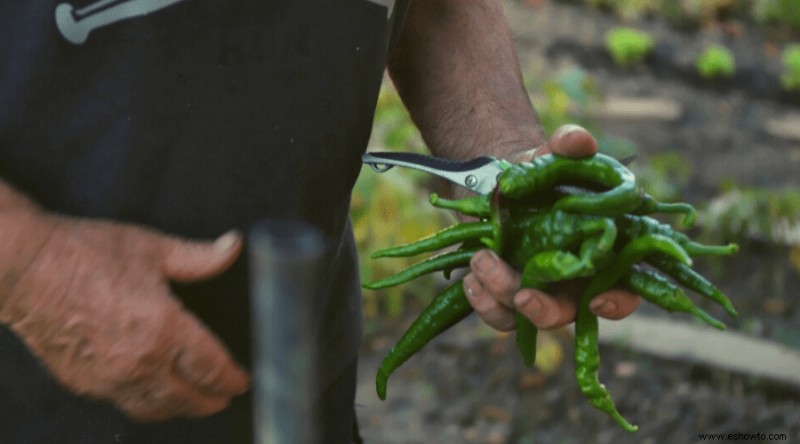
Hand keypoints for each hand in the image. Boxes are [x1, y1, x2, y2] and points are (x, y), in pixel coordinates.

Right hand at [0, 211, 248, 421]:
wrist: (25, 267)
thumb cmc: (86, 253)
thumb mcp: (152, 248)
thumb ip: (199, 256)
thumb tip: (233, 246)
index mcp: (164, 328)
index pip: (210, 367)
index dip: (232, 378)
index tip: (242, 381)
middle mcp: (139, 361)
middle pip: (188, 398)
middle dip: (212, 400)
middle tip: (225, 396)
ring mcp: (109, 377)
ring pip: (156, 409)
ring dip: (180, 408)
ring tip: (194, 401)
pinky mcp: (84, 382)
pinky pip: (124, 403)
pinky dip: (146, 403)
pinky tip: (153, 392)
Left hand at [462, 124, 640, 330]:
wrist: (500, 180)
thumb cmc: (544, 171)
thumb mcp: (555, 153)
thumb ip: (569, 145)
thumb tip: (575, 141)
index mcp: (601, 254)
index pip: (624, 291)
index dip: (618, 303)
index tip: (597, 299)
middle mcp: (572, 281)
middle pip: (569, 314)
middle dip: (545, 311)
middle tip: (522, 296)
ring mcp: (538, 291)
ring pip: (526, 316)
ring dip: (501, 295)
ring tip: (480, 261)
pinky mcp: (505, 294)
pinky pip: (497, 314)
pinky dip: (482, 301)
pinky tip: (469, 278)